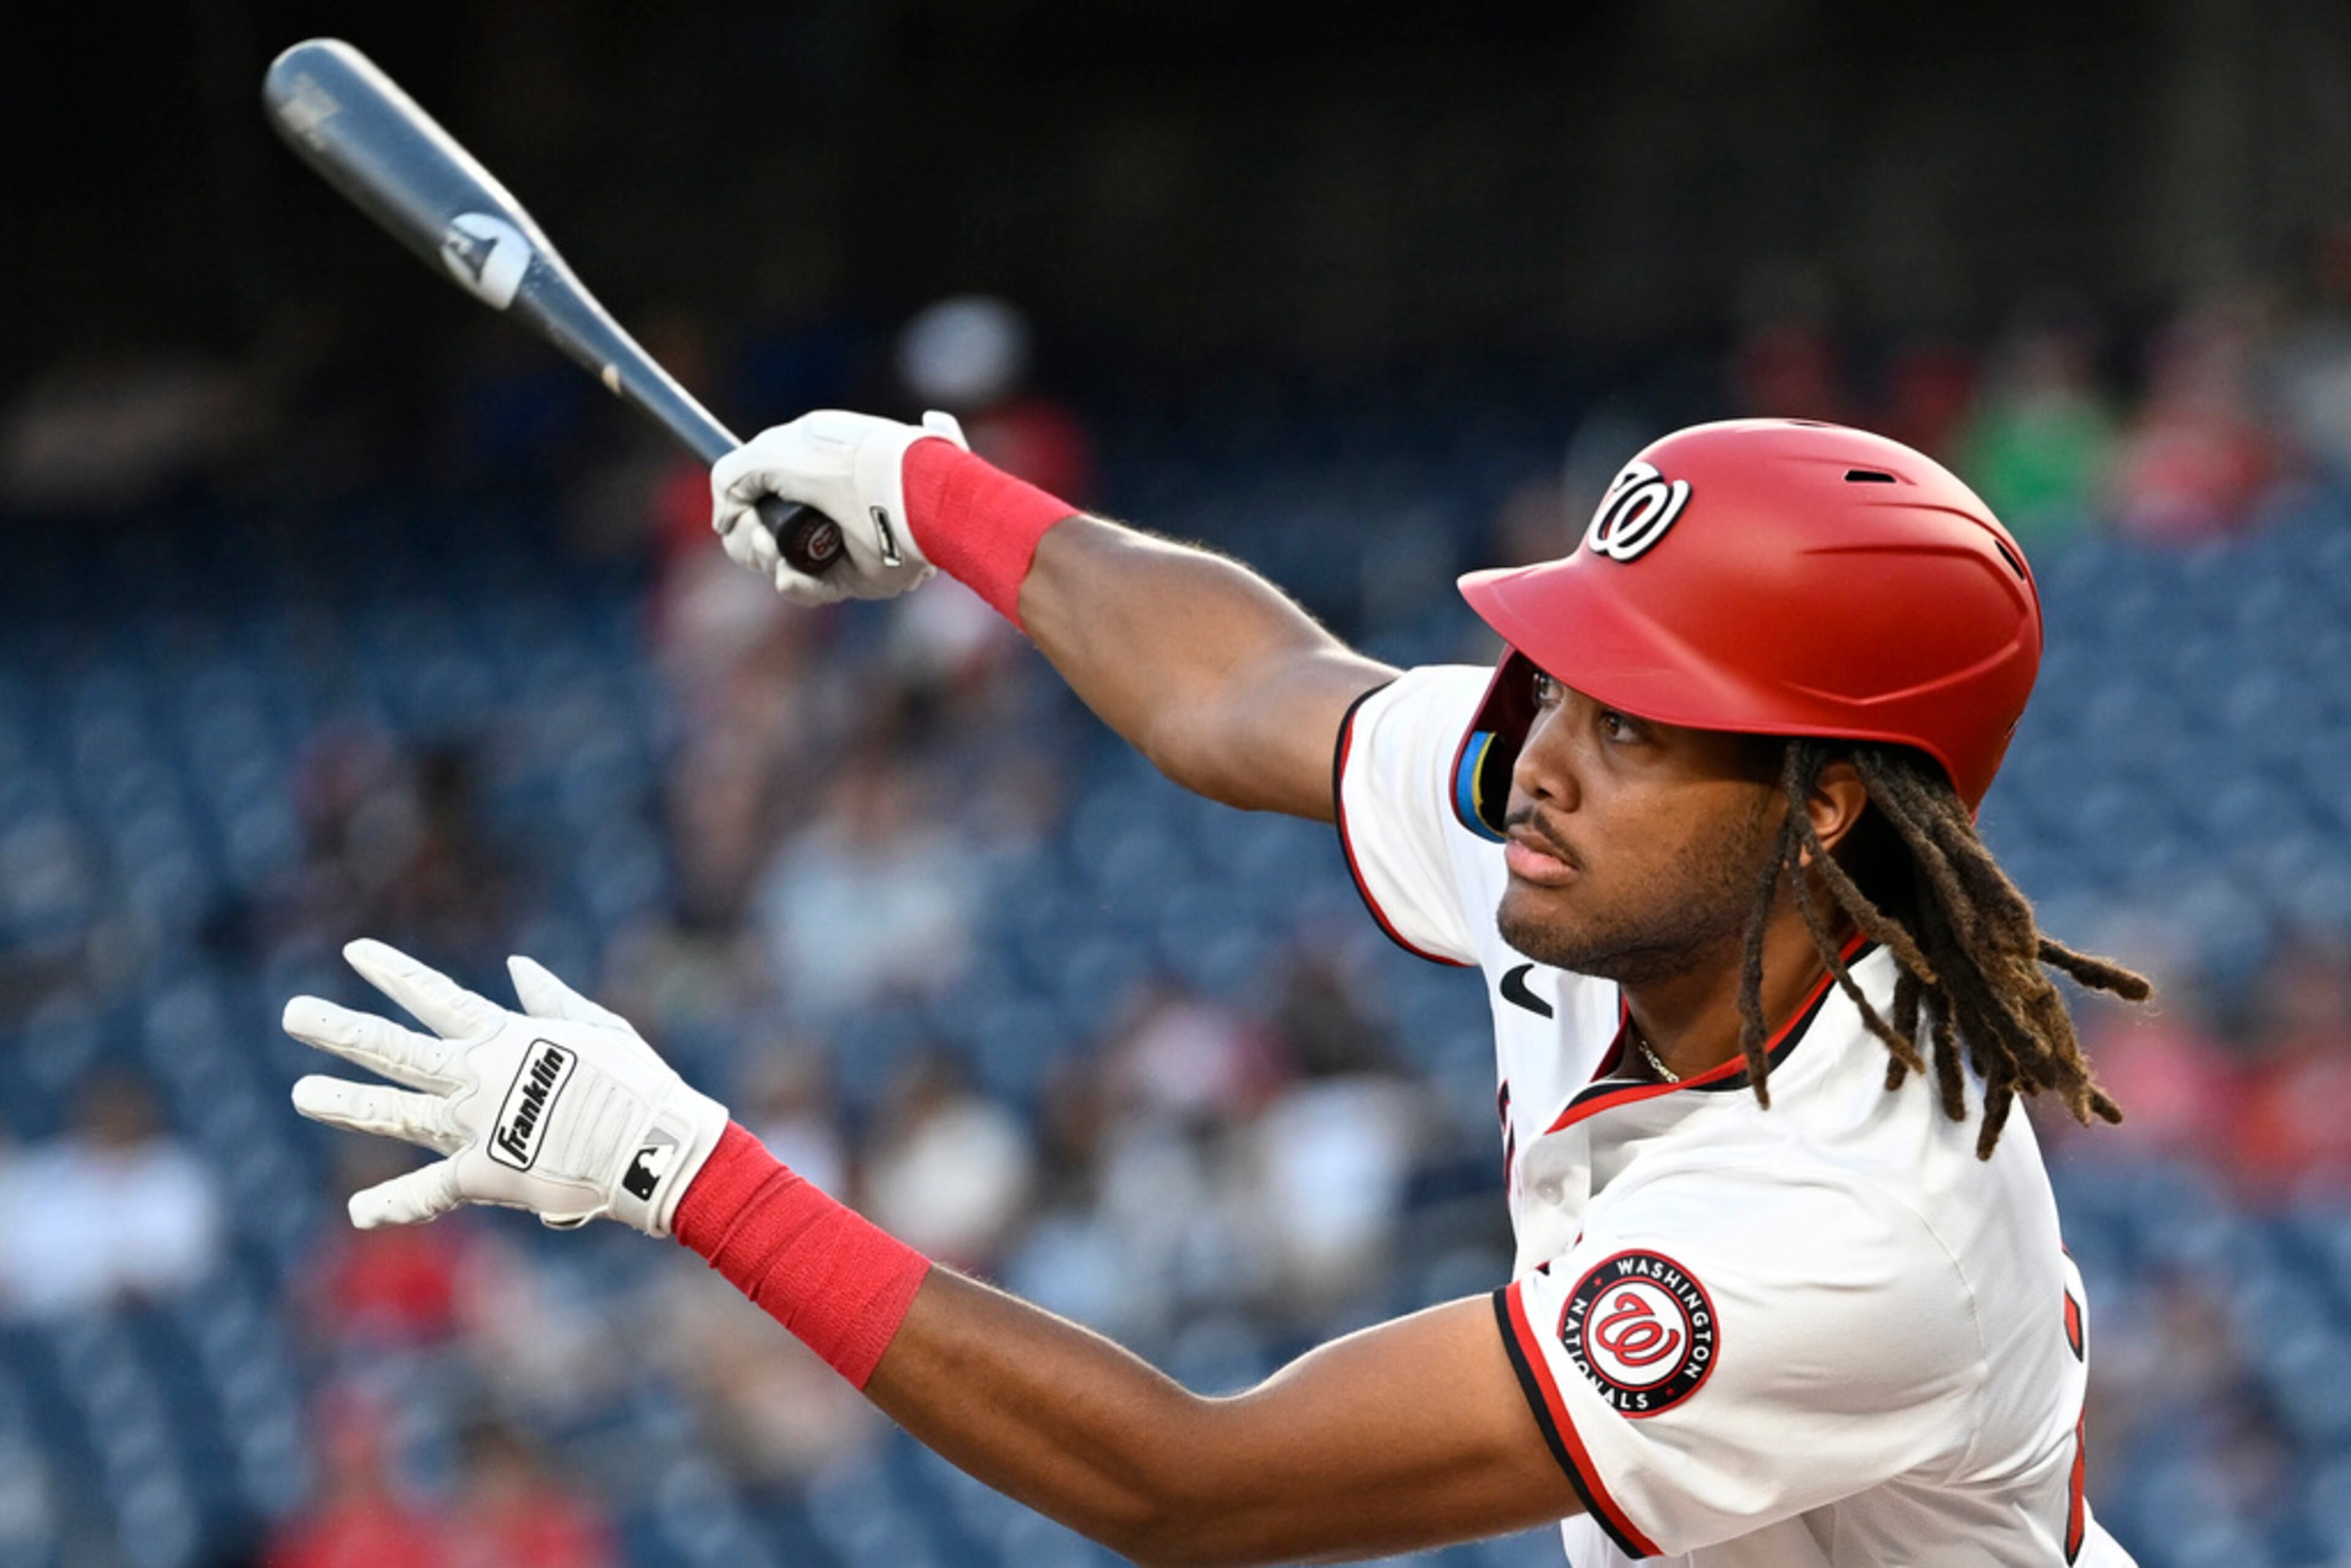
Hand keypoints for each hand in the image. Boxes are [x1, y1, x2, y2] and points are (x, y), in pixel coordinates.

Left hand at [285, 940, 728, 1235]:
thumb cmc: (638, 1084)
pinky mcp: (484, 1175)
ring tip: (300, 1095)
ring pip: (394, 1113)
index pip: (436, 996)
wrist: (654, 1150)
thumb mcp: (600, 1028)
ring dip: (345, 1103)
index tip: (354, 951)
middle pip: (393, 1051)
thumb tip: (516, 968)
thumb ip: (551, 1001)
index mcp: (506, 1038)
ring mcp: (474, 1127)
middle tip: (293, 1014)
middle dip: (341, 1030)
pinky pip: (429, 1191)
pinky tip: (357, 1212)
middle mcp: (477, 1079)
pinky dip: (394, 1204)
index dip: (394, 973)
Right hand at [711, 408, 968, 606]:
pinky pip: (804, 589)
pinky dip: (796, 584)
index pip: (752, 495)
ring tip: (779, 552)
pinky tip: (795, 573)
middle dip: (749, 538)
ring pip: (775, 565)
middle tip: (764, 536)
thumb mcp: (773, 452)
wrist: (907, 492)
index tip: (740, 512)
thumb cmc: (843, 465)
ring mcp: (834, 541)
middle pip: (756, 534)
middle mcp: (819, 504)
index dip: (739, 510)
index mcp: (806, 465)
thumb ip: (732, 477)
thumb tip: (724, 521)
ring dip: (768, 559)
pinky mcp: (852, 575)